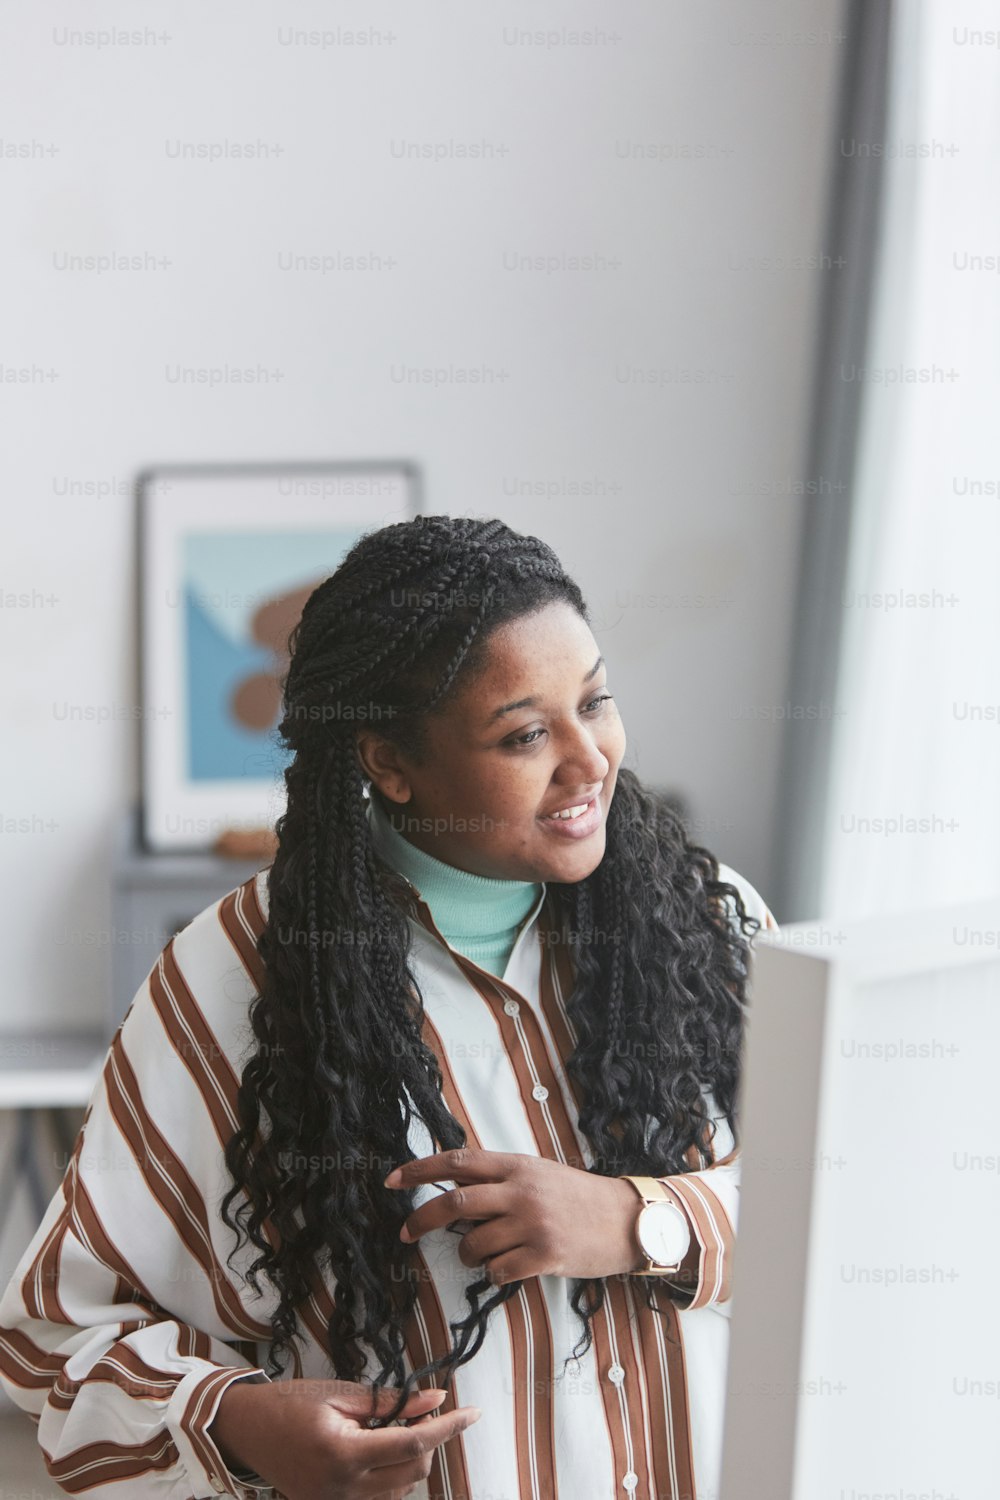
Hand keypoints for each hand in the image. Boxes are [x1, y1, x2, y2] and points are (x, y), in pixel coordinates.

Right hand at [208, 1375, 480, 1498]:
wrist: (248, 1432)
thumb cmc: (291, 1403)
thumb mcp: (341, 1393)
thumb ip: (392, 1401)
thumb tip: (436, 1397)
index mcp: (344, 1453)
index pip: (413, 1442)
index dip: (448, 1427)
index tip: (473, 1413)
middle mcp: (343, 1489)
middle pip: (414, 1468)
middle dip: (427, 1437)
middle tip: (415, 1408)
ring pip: (402, 1487)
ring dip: (410, 1457)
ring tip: (385, 1429)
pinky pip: (381, 1499)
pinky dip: (391, 1475)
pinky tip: (376, 1450)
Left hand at [384, 1148, 644, 1282]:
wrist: (627, 1220)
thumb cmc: (578, 1197)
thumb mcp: (538, 1173)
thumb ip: (499, 1178)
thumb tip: (451, 1187)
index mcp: (517, 1165)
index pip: (458, 1162)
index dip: (420, 1170)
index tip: (392, 1179)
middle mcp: (521, 1191)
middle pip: (455, 1204)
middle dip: (422, 1219)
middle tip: (406, 1233)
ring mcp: (533, 1224)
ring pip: (473, 1245)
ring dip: (468, 1254)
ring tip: (486, 1253)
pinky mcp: (544, 1256)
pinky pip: (498, 1272)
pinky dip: (494, 1274)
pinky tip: (510, 1267)